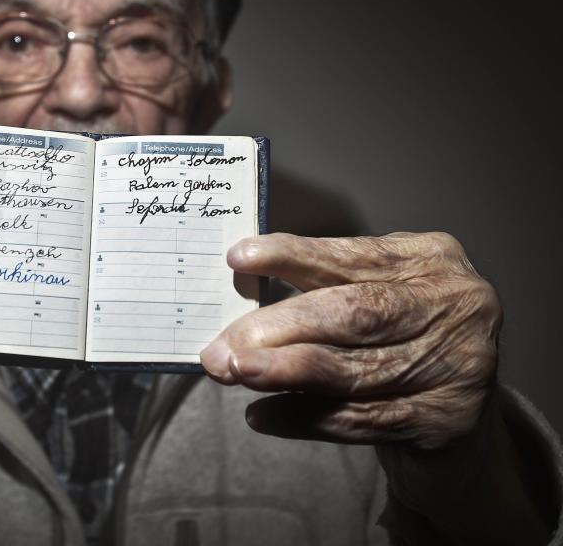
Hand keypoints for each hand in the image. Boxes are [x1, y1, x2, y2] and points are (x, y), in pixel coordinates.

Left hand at [200, 232, 500, 449]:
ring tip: (235, 371)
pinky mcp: (448, 420)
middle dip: (279, 327)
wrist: (458, 427)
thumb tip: (240, 292)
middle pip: (353, 314)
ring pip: (352, 369)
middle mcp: (456, 306)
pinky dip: (303, 417)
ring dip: (283, 373)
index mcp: (432, 259)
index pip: (353, 255)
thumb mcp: (375, 301)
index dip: (294, 256)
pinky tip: (263, 414)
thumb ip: (324, 290)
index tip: (238, 259)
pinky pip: (358, 418)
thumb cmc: (400, 347)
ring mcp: (460, 365)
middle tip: (223, 343)